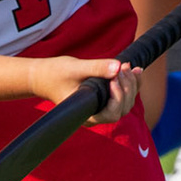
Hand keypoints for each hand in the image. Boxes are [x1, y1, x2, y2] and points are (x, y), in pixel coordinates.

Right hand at [28, 57, 142, 124]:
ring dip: (131, 84)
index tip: (113, 79)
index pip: (112, 113)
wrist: (44, 76)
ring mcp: (101, 107)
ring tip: (126, 66)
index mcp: (86, 114)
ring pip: (127, 102)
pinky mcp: (104, 98)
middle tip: (122, 67)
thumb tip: (118, 67)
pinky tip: (135, 69)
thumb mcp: (74, 68)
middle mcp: (96, 114)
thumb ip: (96, 68)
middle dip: (127, 87)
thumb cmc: (55, 74)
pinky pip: (124, 95)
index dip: (118, 97)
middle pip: (123, 108)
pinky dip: (132, 83)